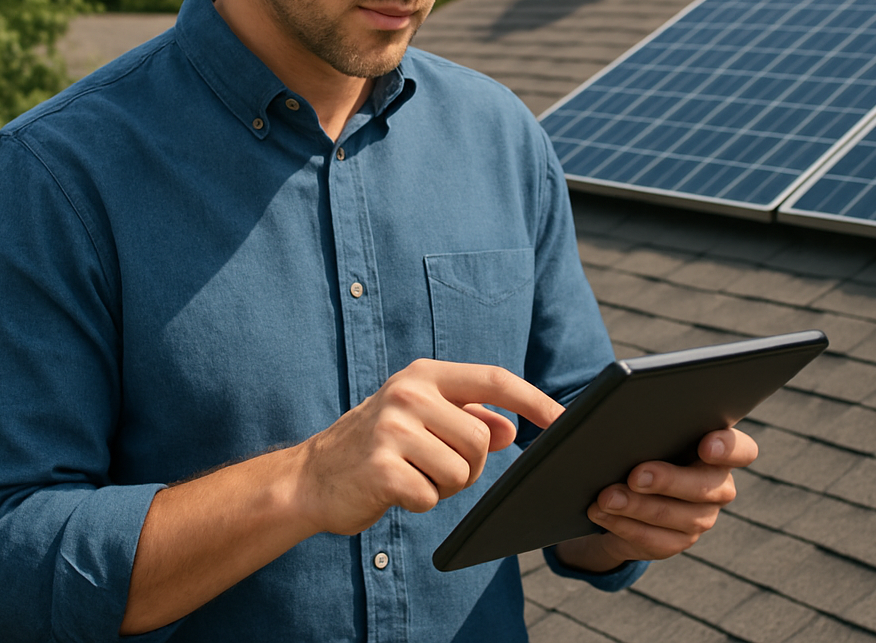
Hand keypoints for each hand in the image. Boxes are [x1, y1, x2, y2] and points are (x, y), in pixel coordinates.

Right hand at [295, 359, 563, 536]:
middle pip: (481, 439)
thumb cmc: (377, 444)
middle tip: (434, 464)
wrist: (311, 476)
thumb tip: (511, 429)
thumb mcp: (423, 418)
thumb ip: (468, 417)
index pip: (494, 380)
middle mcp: (409, 393)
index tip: (564, 420)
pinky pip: (432, 496)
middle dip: (469, 465)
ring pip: (461, 471)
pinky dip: (421, 502)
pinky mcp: (382, 468)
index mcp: (425, 374)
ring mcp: (393, 428)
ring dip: (445, 485)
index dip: (534, 400)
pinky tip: (396, 489)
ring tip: (413, 473)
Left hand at [554, 428, 757, 572]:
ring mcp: (700, 516)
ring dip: (637, 507)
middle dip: (668, 481)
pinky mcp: (677, 541)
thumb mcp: (640, 427)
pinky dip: (625, 526)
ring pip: (678, 517)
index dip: (729, 448)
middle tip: (635, 475)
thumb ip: (639, 421)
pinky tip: (602, 514)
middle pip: (706, 487)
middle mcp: (716, 484)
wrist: (621, 483)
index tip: (706, 445)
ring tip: (606, 497)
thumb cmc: (636, 441)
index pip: (742, 450)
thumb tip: (607, 418)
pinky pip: (656, 541)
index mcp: (715, 447)